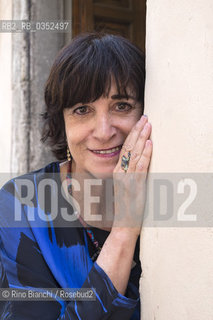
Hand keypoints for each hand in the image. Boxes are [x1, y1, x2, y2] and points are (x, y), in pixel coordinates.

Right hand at [112, 115, 151, 236]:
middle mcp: (120, 172)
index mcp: (118, 171)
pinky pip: (141, 166)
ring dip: (142, 137)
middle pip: (129, 147)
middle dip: (137, 131)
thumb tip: (133, 161)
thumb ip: (126, 174)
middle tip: (144, 118)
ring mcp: (127, 178)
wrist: (123, 225)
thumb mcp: (123, 187)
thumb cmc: (125, 207)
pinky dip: (146, 153)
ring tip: (148, 125)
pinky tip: (149, 143)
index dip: (132, 135)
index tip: (138, 124)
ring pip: (135, 153)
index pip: (125, 148)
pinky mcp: (135, 185)